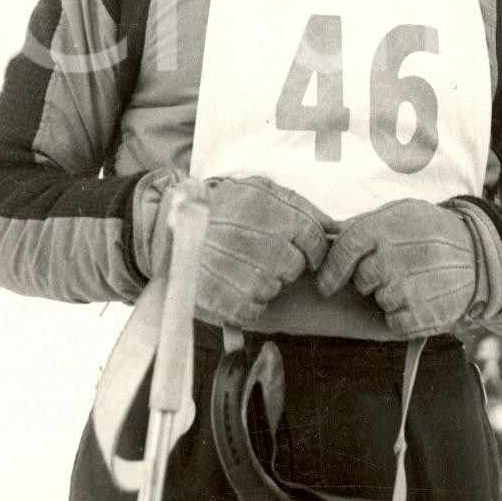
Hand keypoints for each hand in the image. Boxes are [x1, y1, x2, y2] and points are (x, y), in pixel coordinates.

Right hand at [196, 176, 329, 326]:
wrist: (166, 226)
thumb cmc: (220, 207)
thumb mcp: (257, 190)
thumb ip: (296, 206)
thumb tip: (334, 227)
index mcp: (265, 206)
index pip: (312, 235)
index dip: (315, 249)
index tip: (307, 253)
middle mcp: (252, 237)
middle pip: (293, 266)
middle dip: (285, 265)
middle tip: (263, 257)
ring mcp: (235, 269)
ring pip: (273, 288)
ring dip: (264, 284)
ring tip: (241, 268)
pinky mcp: (219, 297)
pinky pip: (253, 310)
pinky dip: (248, 304)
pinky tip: (233, 287)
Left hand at [316, 199, 476, 337]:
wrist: (480, 252)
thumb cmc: (432, 230)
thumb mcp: (400, 212)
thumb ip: (363, 223)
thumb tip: (325, 231)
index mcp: (381, 229)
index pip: (342, 251)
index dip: (331, 270)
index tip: (327, 284)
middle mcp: (390, 259)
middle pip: (362, 280)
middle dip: (372, 279)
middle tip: (395, 270)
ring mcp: (406, 289)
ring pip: (380, 301)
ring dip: (391, 297)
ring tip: (415, 281)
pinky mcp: (421, 315)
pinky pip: (395, 323)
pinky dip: (404, 317)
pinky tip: (420, 300)